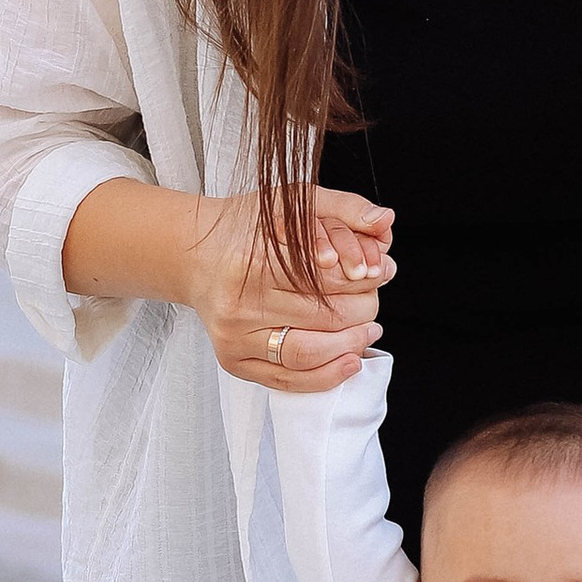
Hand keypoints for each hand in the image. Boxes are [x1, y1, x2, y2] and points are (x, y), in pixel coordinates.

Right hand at [186, 185, 393, 390]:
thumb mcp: (293, 202)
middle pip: (324, 316)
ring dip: (351, 345)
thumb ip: (344, 206)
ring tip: (368, 331)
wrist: (196, 256)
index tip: (380, 272)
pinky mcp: (233, 360)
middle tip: (374, 300)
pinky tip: (349, 359)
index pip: (328, 277)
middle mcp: (238, 302)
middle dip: (363, 310)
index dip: (363, 277)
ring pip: (308, 353)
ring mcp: (233, 336)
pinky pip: (287, 380)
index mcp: (252, 260)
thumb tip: (385, 220)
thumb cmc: (247, 228)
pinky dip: (326, 375)